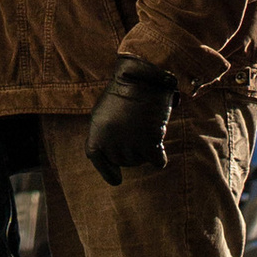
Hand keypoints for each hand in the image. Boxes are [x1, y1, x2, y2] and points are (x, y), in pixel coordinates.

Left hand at [85, 55, 176, 186]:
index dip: (106, 171)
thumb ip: (107, 133)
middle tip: (138, 130)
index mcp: (96, 132)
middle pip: (123, 160)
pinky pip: (157, 161)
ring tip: (147, 126)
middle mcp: (110, 142)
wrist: (141, 76)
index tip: (117, 180)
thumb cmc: (126, 88)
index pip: (96, 157)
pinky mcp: (148, 144)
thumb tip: (114, 158)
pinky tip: (160, 147)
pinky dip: (160, 156)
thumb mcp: (106, 110)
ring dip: (146, 149)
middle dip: (132, 151)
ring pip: (141, 160)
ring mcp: (129, 145)